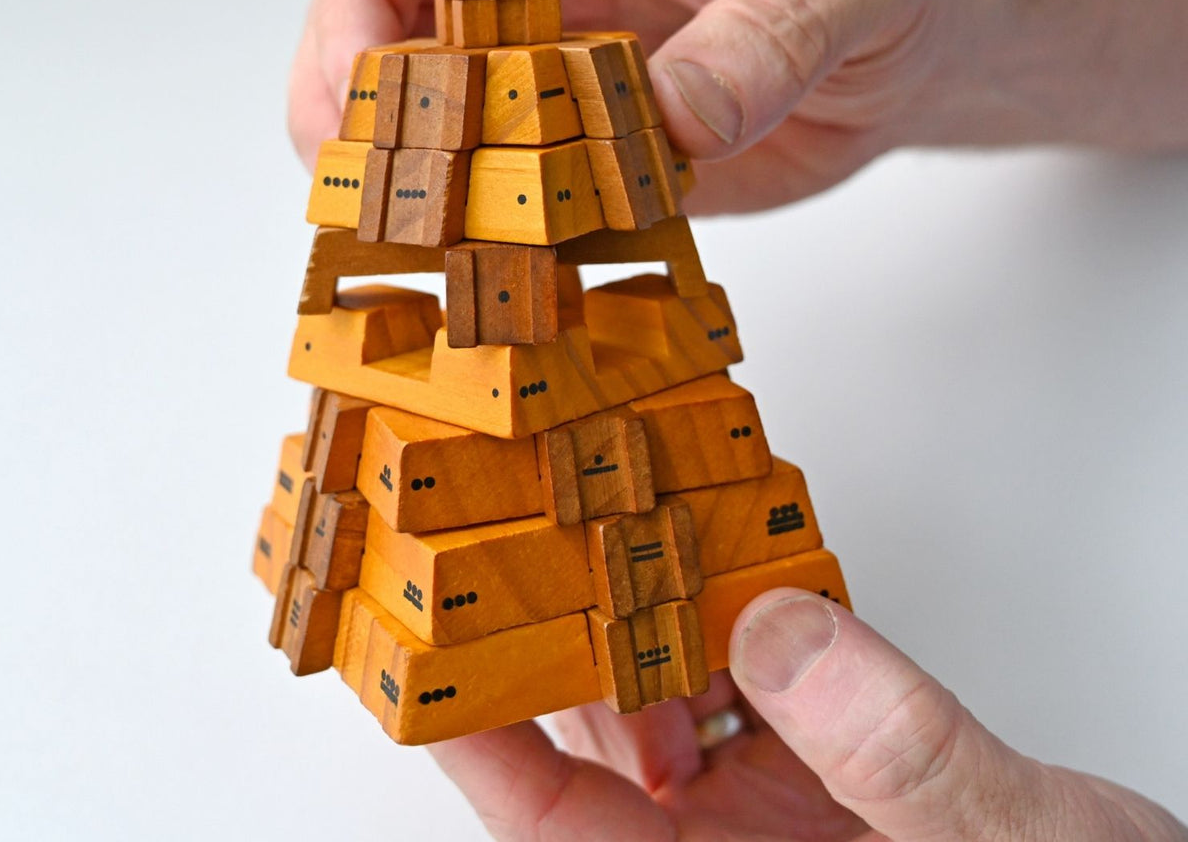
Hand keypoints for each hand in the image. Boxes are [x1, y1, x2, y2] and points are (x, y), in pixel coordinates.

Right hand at [288, 0, 958, 210]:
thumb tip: (672, 115)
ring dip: (405, 184)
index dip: (354, 2)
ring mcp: (555, 79)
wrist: (908, 53)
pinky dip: (481, 235)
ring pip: (426, 121)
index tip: (362, 95)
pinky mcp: (585, 156)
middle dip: (351, 110)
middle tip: (369, 195)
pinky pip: (502, 191)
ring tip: (420, 245)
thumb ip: (765, 35)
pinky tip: (494, 275)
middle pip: (382, 32)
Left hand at [430, 591, 1185, 840]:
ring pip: (680, 696)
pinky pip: (765, 678)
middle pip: (606, 740)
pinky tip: (741, 564)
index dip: (486, 735)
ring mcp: (784, 812)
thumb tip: (781, 634)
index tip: (437, 649)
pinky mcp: (837, 768)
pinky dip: (748, 615)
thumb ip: (898, 756)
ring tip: (627, 524)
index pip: (558, 822)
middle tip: (536, 531)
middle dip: (572, 634)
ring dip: (657, 614)